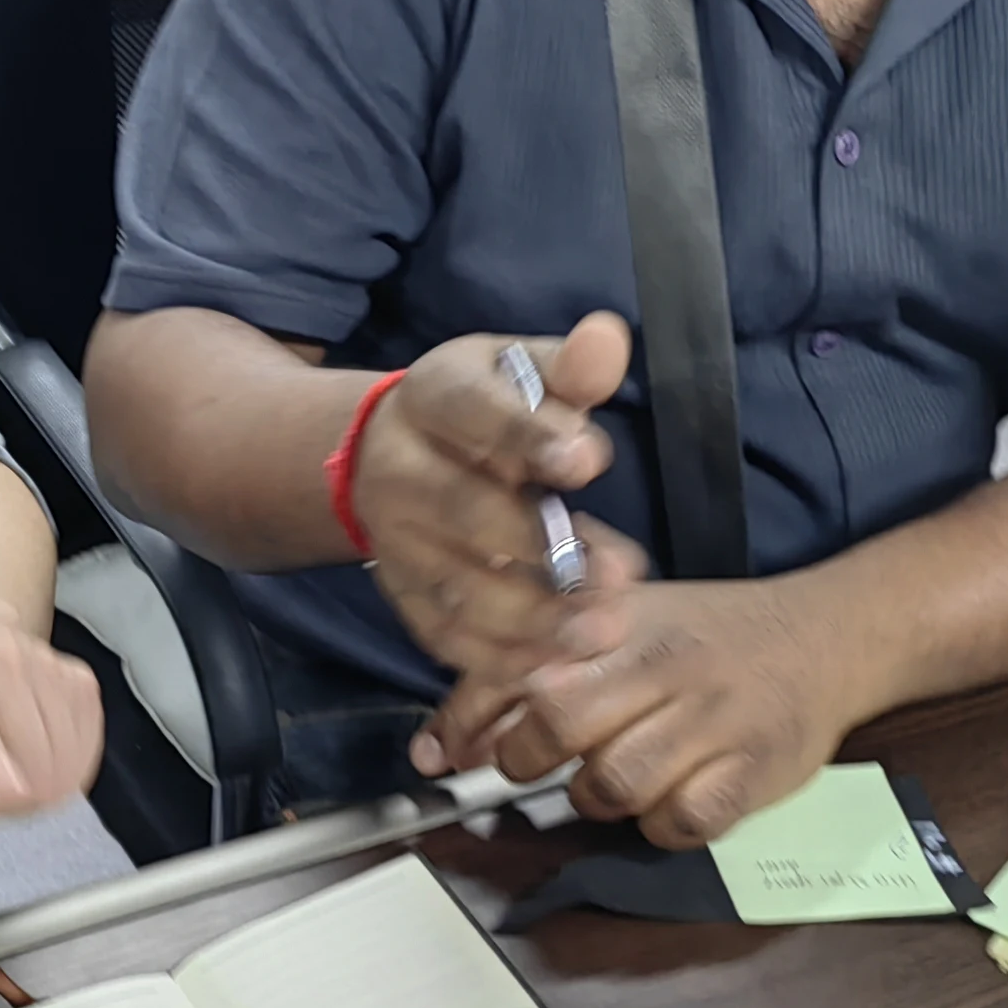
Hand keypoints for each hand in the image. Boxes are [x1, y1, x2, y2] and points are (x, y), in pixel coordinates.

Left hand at [0, 594, 103, 860]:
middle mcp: (1, 664)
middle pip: (33, 781)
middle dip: (5, 801)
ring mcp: (46, 667)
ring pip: (64, 772)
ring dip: (34, 787)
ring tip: (0, 763)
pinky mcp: (79, 677)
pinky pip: (86, 752)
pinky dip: (62, 768)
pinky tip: (30, 753)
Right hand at [352, 313, 647, 681]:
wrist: (388, 453)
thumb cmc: (479, 408)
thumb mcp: (517, 370)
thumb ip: (568, 368)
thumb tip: (607, 340)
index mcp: (432, 398)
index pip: (474, 413)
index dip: (528, 437)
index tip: (591, 460)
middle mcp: (400, 472)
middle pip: (462, 512)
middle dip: (540, 548)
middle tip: (619, 574)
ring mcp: (396, 543)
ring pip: (456, 589)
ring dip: (532, 620)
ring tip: (603, 631)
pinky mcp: (405, 597)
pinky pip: (447, 640)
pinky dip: (503, 662)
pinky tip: (561, 668)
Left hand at [417, 576, 863, 846]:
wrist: (824, 636)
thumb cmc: (704, 635)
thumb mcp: (619, 621)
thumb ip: (533, 665)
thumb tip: (444, 742)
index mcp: (618, 620)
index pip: (518, 668)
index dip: (467, 720)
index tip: (441, 757)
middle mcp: (661, 663)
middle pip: (558, 721)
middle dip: (527, 756)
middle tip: (535, 763)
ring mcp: (711, 718)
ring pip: (613, 783)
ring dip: (595, 797)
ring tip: (609, 777)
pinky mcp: (753, 770)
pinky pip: (680, 824)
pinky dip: (660, 826)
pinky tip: (666, 800)